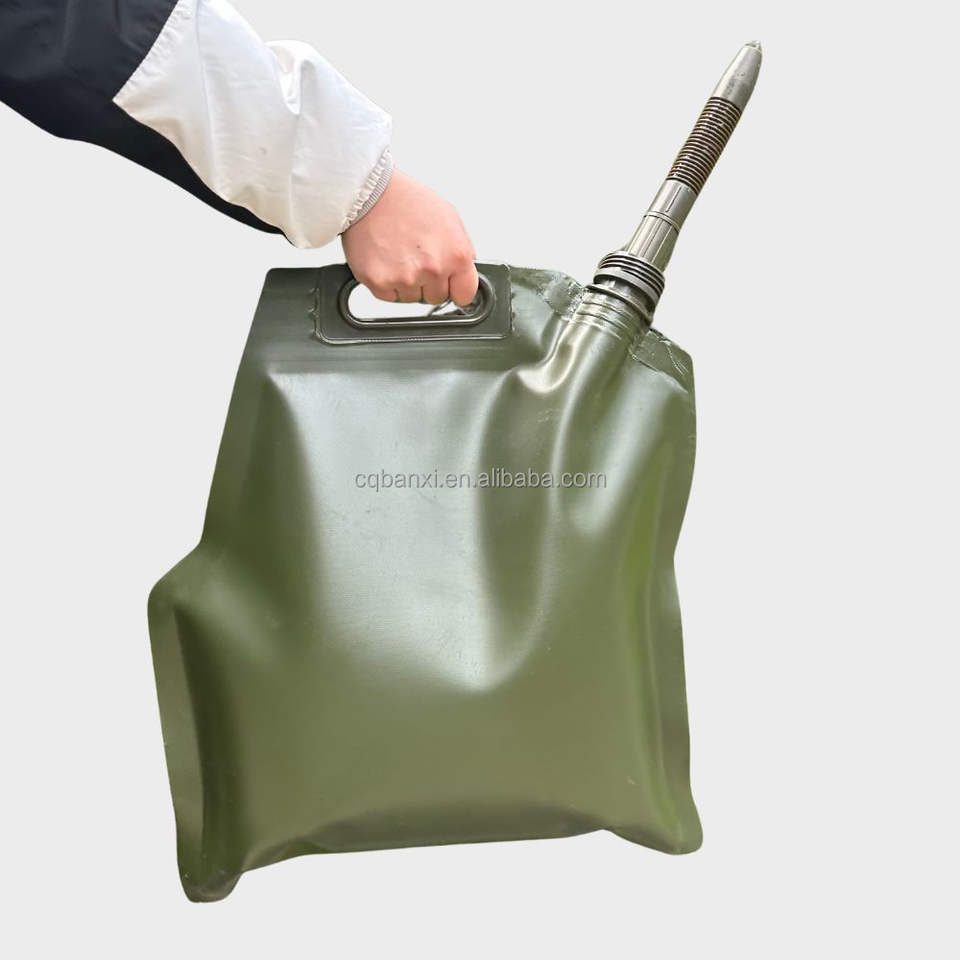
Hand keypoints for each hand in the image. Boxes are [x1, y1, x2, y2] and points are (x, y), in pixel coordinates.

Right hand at [342, 170, 477, 305]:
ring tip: (399, 253)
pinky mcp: (380, 283)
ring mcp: (406, 278)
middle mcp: (433, 269)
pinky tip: (386, 259)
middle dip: (429, 282)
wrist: (370, 192)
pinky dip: (387, 282)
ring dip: (407, 282)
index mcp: (456, 255)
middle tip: (416, 256)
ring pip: (412, 297)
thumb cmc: (408, 201)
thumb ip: (460, 251)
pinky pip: (390, 296)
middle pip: (437, 297)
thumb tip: (463, 273)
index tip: (448, 282)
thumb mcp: (449, 218)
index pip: (465, 294)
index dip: (455, 287)